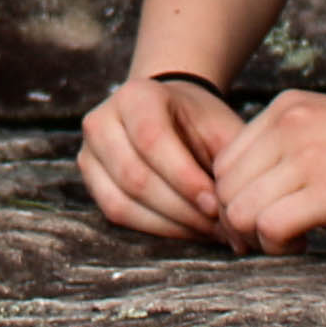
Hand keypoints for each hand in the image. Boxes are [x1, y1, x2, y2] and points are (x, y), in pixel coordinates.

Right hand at [77, 68, 242, 244]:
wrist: (170, 114)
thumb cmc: (199, 124)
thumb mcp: (220, 130)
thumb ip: (231, 167)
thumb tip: (236, 224)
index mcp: (136, 96)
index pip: (152, 139)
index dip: (184, 178)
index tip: (217, 205)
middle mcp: (102, 120)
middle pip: (134, 177)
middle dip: (181, 209)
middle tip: (218, 227)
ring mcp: (89, 150)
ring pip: (121, 201)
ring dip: (170, 224)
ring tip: (207, 230)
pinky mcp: (89, 178)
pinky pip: (115, 213)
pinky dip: (154, 228)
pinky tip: (186, 229)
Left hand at [208, 84, 325, 252]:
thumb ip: (287, 147)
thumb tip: (242, 195)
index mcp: (287, 106)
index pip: (223, 161)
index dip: (235, 198)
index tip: (264, 218)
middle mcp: (290, 123)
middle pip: (224, 187)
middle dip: (240, 222)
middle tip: (276, 238)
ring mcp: (307, 154)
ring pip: (239, 210)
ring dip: (258, 238)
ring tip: (294, 241)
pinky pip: (269, 227)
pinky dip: (279, 247)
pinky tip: (308, 245)